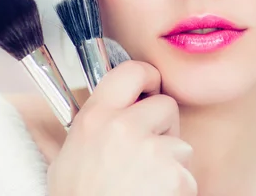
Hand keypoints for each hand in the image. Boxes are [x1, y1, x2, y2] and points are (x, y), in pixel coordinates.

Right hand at [47, 60, 196, 195]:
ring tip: (145, 186)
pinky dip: (178, 190)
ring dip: (171, 164)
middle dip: (164, 127)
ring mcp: (152, 151)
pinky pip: (187, 175)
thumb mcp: (68, 157)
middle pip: (166, 105)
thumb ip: (92, 125)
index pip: (130, 71)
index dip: (147, 78)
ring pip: (180, 144)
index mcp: (95, 118)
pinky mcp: (175, 176)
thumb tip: (110, 106)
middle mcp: (123, 127)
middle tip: (148, 153)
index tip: (150, 88)